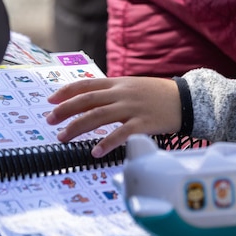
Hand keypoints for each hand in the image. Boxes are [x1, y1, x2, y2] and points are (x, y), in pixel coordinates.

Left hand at [45, 77, 181, 156]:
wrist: (186, 99)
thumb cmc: (158, 95)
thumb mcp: (133, 86)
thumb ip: (113, 92)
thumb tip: (89, 100)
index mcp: (117, 83)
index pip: (86, 85)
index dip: (65, 92)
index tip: (49, 101)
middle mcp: (121, 93)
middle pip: (87, 100)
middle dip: (65, 111)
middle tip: (49, 121)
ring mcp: (132, 108)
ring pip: (98, 116)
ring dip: (77, 127)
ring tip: (62, 138)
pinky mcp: (143, 123)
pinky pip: (121, 133)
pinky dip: (106, 142)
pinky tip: (95, 151)